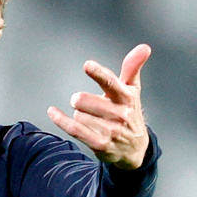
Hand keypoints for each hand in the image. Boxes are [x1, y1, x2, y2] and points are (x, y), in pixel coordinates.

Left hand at [47, 44, 151, 169]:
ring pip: (79, 115)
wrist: (136, 149)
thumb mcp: (133, 91)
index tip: (87, 65)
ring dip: (79, 114)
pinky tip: (52, 112)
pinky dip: (61, 120)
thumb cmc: (129, 113)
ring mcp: (110, 131)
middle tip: (84, 102)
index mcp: (127, 98)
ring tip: (91, 118)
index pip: (112, 83)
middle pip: (85, 100)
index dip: (99, 73)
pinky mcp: (100, 144)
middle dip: (79, 100)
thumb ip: (132, 68)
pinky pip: (74, 129)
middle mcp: (120, 115)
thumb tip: (144, 47)